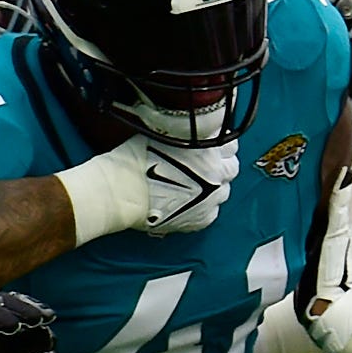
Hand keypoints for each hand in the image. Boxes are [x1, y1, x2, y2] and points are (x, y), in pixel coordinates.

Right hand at [59, 130, 236, 239]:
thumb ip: (186, 135)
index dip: (219, 146)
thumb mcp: (162, 135)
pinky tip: (189, 202)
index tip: (211, 148)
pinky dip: (204, 207)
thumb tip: (193, 132)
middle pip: (230, 169)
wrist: (120, 191)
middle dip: (219, 167)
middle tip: (201, 167)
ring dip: (213, 187)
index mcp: (208, 151)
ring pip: (223, 192)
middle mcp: (215, 175)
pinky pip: (212, 213)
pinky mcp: (202, 220)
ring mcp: (211, 200)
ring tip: (192, 185)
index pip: (230, 145)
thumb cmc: (134, 161)